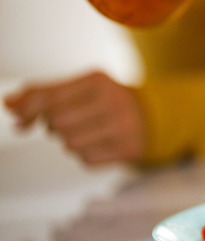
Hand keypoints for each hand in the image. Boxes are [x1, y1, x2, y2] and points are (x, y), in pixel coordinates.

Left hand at [3, 71, 145, 165]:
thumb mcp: (82, 88)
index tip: (19, 117)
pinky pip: (86, 160)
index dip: (28, 109)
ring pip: (70, 144)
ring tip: (87, 131)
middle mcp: (113, 101)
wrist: (153, 115)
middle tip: (69, 120)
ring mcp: (122, 126)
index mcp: (98, 81)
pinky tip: (100, 143)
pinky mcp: (128, 149)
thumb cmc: (111, 101)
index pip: (50, 97)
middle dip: (55, 126)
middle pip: (57, 123)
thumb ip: (45, 93)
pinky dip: (86, 154)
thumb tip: (10, 103)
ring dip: (70, 141)